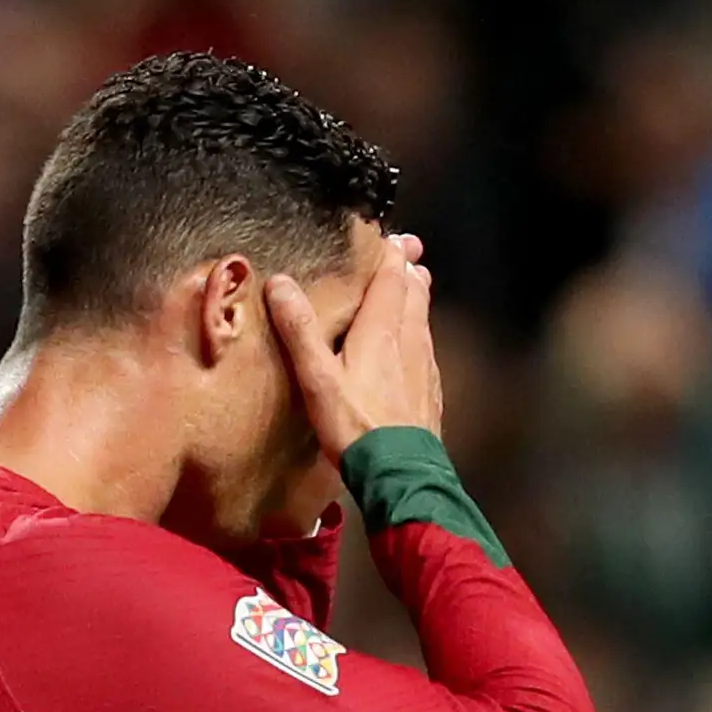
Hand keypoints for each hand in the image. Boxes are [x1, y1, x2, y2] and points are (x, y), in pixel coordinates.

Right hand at [265, 232, 438, 462]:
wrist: (399, 473)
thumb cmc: (355, 424)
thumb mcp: (317, 377)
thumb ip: (299, 330)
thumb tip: (280, 283)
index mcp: (383, 330)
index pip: (392, 279)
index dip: (390, 256)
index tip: (390, 238)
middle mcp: (410, 340)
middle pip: (414, 294)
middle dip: (409, 271)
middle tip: (407, 253)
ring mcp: (425, 366)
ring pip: (423, 320)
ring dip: (417, 300)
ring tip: (414, 286)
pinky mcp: (431, 391)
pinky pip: (427, 350)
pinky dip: (419, 334)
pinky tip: (414, 346)